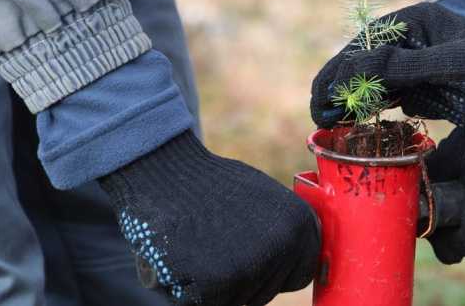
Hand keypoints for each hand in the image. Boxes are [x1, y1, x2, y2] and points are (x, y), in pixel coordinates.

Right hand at [99, 130, 319, 304]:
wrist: (164, 172)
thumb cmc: (208, 185)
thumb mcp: (263, 199)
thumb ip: (281, 232)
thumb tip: (287, 262)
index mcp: (300, 223)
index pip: (300, 275)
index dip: (273, 275)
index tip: (252, 263)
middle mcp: (283, 244)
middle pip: (266, 292)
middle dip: (241, 280)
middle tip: (214, 248)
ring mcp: (252, 265)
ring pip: (236, 301)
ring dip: (213, 286)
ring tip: (197, 246)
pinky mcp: (217, 282)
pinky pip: (204, 304)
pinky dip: (187, 290)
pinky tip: (181, 257)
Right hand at [310, 3, 464, 132]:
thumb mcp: (456, 65)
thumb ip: (408, 66)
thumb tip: (359, 67)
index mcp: (416, 22)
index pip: (365, 44)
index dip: (340, 70)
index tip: (325, 96)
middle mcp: (410, 41)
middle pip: (362, 63)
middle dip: (338, 86)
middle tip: (318, 114)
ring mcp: (416, 66)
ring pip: (371, 82)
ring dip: (349, 101)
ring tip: (327, 122)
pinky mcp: (423, 90)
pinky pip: (388, 98)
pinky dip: (369, 111)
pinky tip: (353, 124)